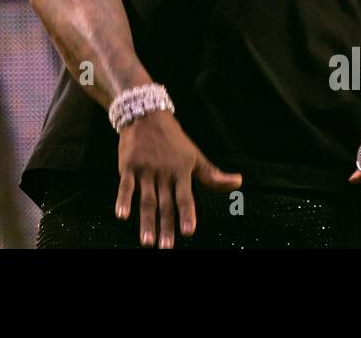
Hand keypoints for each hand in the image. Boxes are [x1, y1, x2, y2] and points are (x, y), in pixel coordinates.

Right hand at [115, 111, 241, 247]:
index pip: (185, 197)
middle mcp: (163, 173)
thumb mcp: (195, 155)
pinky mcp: (128, 166)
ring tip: (147, 242)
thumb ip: (213, 175)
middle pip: (164, 204)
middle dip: (166, 226)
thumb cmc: (173, 139)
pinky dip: (123, 200)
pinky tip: (122, 215)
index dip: (187, 214)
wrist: (146, 114)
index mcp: (181, 171)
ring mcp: (145, 170)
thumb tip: (238, 182)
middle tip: (166, 247)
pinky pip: (125, 186)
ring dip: (146, 222)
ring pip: (146, 199)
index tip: (188, 232)